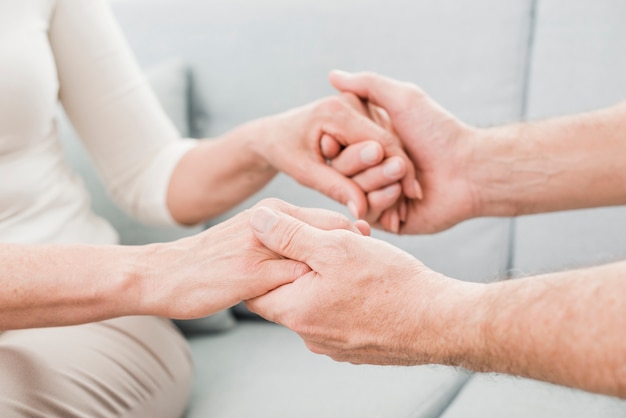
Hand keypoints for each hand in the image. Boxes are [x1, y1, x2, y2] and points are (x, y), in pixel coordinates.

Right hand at [140, 198, 367, 319]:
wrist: (165, 274)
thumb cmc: (211, 260)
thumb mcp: (250, 237)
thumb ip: (282, 238)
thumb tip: (318, 249)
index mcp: (273, 211)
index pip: (330, 218)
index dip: (355, 238)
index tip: (372, 255)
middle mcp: (271, 223)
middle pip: (331, 231)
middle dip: (356, 249)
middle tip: (375, 268)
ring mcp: (261, 248)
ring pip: (317, 254)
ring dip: (340, 269)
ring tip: (359, 285)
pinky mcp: (250, 274)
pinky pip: (294, 281)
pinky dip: (314, 290)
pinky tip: (326, 303)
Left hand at [245, 205, 476, 365]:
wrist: (440, 321)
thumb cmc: (389, 283)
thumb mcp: (335, 246)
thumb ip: (291, 234)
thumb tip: (257, 221)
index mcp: (296, 312)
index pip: (256, 288)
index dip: (266, 259)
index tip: (286, 239)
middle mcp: (310, 335)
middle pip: (289, 292)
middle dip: (304, 262)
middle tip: (330, 240)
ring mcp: (334, 345)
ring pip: (316, 301)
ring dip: (328, 275)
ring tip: (357, 252)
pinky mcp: (356, 346)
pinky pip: (339, 314)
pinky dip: (346, 293)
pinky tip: (370, 277)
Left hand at [254, 93, 419, 218]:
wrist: (274, 134)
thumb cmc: (284, 151)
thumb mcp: (305, 172)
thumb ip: (335, 187)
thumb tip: (362, 210)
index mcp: (336, 111)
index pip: (379, 143)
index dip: (398, 170)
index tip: (411, 195)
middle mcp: (350, 102)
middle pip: (388, 141)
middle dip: (401, 172)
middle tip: (414, 200)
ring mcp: (357, 105)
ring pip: (389, 141)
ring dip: (397, 171)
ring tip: (408, 202)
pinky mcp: (361, 113)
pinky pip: (381, 140)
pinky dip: (388, 163)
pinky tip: (397, 189)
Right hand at [328, 71, 481, 233]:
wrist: (468, 170)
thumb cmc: (438, 132)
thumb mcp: (403, 99)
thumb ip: (367, 85)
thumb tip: (332, 75)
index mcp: (370, 141)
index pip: (335, 147)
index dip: (337, 145)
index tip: (340, 142)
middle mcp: (370, 167)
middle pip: (341, 170)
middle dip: (365, 164)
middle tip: (397, 161)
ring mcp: (377, 192)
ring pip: (352, 192)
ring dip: (377, 182)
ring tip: (404, 177)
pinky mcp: (387, 217)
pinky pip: (367, 213)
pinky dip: (384, 202)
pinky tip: (405, 196)